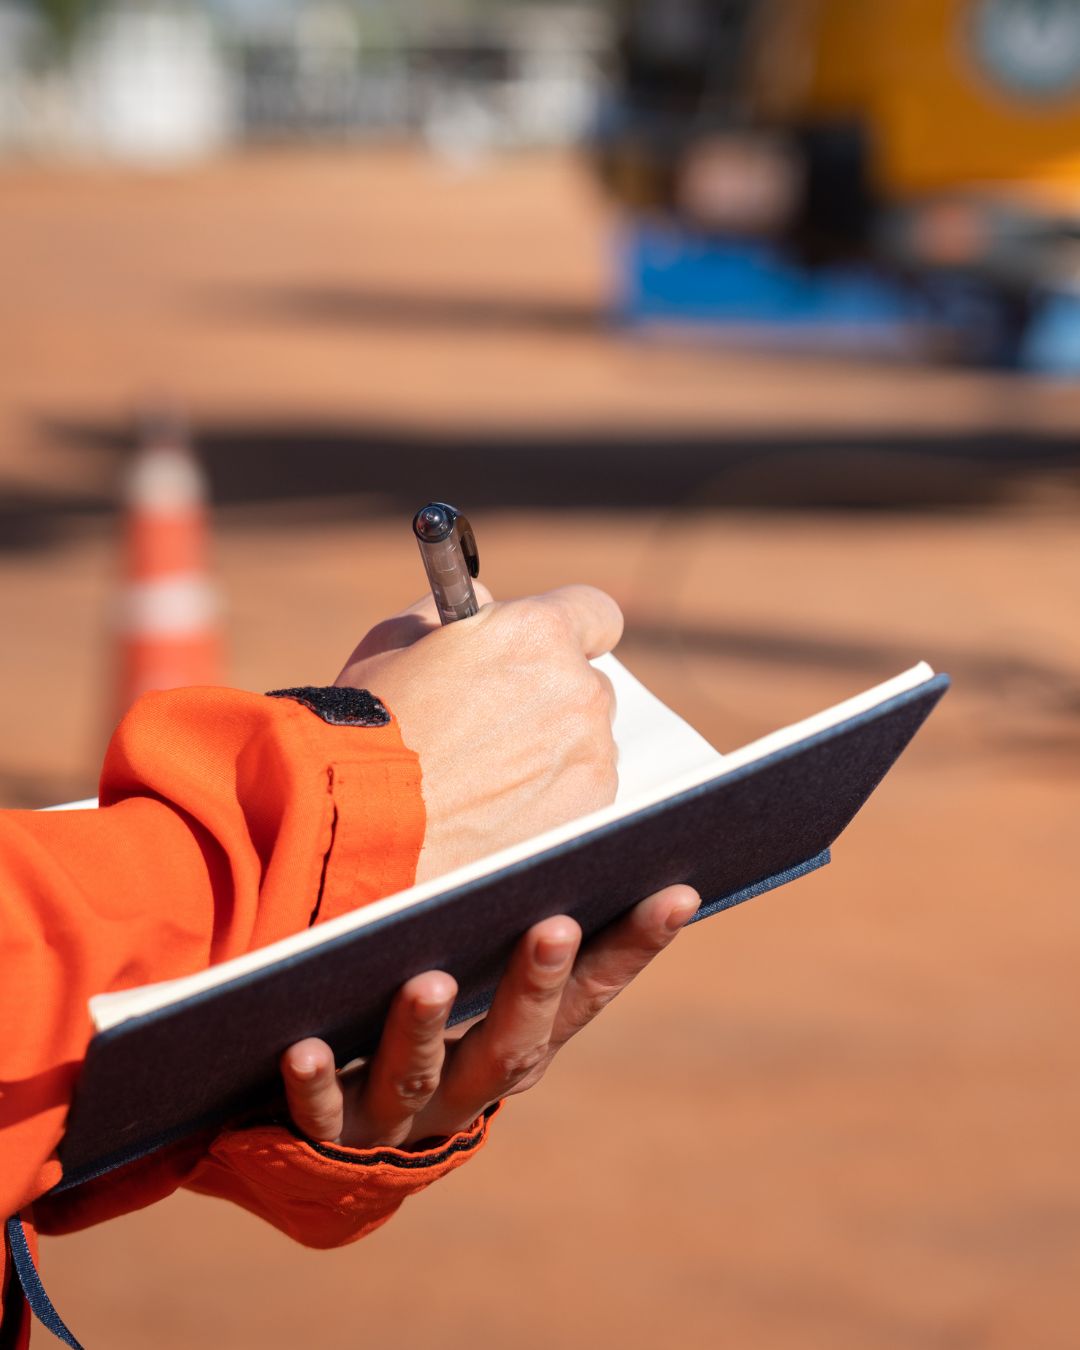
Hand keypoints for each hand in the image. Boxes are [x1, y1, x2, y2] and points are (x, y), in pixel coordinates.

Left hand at [281, 884, 698, 1147]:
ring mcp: (402, 1120)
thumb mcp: (473, 979)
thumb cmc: (421, 1025)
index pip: (589, 995)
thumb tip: (561, 789)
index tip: (677, 892)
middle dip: (535, 986)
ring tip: (426, 980)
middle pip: (512, 1044)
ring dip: (422, 1032)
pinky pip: (318, 1118)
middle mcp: (472, 1087)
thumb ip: (501, 919)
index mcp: (520, 1044)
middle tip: (553, 926)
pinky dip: (314, 1087)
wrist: (337, 1149)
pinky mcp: (330, 1138)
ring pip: (418, 1078)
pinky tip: (302, 1048)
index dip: (633, 948)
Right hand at [335, 584, 620, 881]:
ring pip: (586, 742)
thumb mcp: (395, 638)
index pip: (596, 614)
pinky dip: (551, 798)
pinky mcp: (589, 810)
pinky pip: (583, 792)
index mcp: (537, 633)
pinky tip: (497, 809)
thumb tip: (486, 603)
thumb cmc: (369, 727)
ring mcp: (591, 755)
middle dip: (552, 696)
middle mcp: (577, 689)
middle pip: (588, 684)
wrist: (362, 822)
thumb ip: (456, 608)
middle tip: (498, 722)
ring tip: (485, 776)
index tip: (553, 648)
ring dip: (551, 750)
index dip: (573, 628)